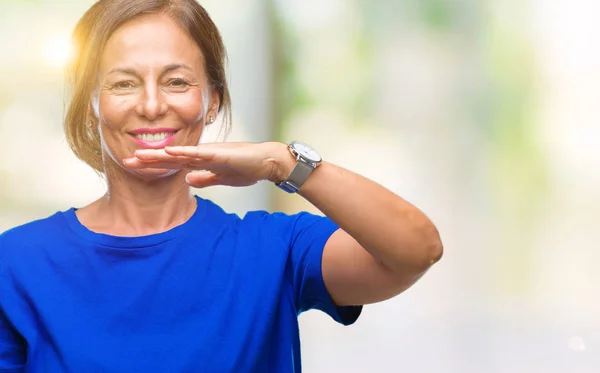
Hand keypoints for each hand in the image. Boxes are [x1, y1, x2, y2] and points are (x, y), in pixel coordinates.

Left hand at [122, 142, 293, 187]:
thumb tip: (187, 181)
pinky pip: (196, 153)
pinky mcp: (218, 153)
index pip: (172, 163)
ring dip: (158, 154)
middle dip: (148, 159)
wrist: (266, 163)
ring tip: (139, 155)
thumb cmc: (247, 168)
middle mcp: (200, 154)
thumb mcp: (221, 178)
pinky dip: (182, 152)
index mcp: (200, 161)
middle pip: (169, 156)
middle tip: (126, 160)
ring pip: (178, 153)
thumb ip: (204, 178)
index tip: (134, 166)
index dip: (153, 164)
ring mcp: (208, 152)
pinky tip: (168, 151)